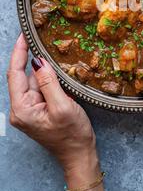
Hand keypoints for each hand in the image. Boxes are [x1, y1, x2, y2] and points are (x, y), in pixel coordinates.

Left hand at [7, 34, 97, 178]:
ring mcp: (29, 110)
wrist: (79, 155)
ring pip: (34, 81)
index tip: (24, 35)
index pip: (15, 74)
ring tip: (56, 58)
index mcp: (22, 109)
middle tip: (43, 40)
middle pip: (24, 77)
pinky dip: (49, 80)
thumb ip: (49, 83)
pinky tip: (58, 74)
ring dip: (45, 71)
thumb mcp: (63, 106)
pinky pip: (41, 89)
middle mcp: (21, 109)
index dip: (19, 53)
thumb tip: (39, 62)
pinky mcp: (38, 110)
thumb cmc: (72, 135)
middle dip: (34, 60)